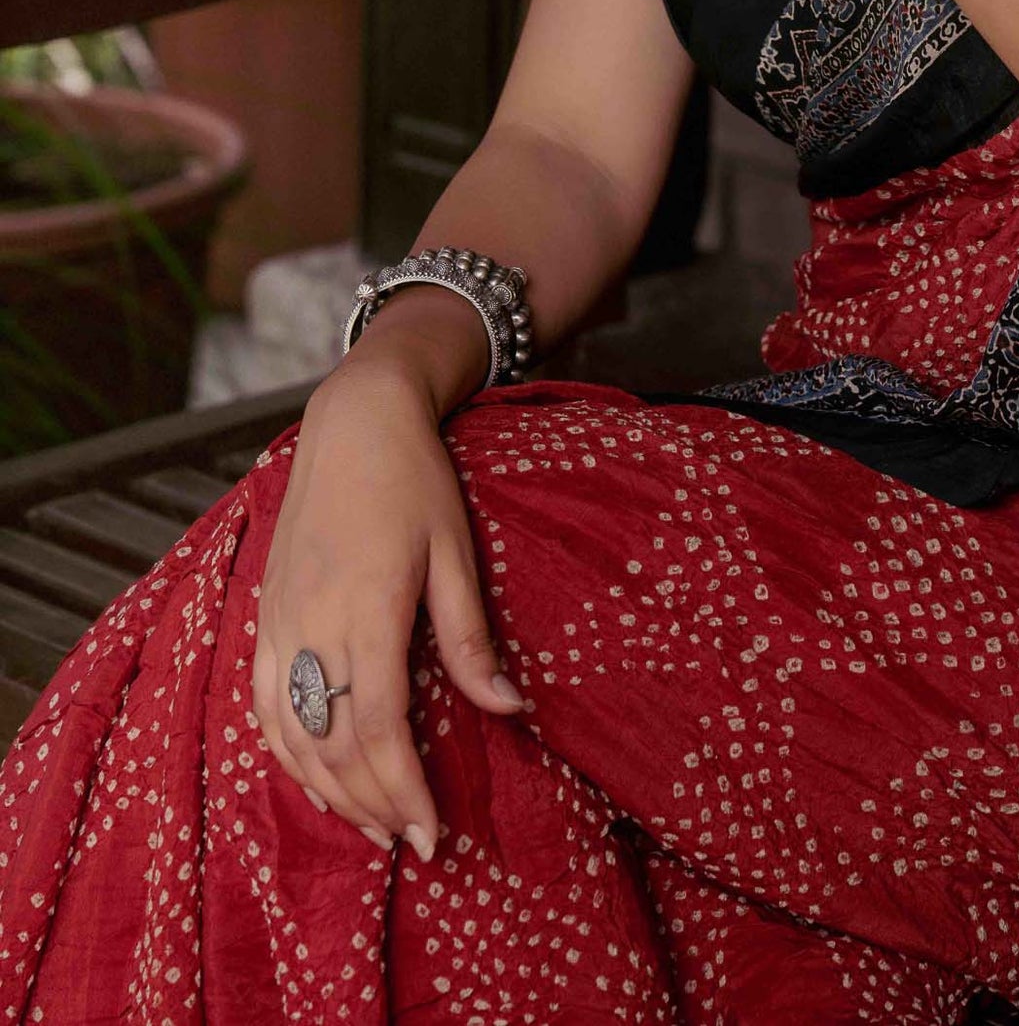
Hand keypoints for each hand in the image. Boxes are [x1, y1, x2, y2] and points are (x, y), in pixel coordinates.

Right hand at [251, 352, 529, 856]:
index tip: (433, 833)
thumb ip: (471, 638)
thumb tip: (510, 709)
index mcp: (368, 609)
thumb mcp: (457, 553)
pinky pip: (262, 705)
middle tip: (415, 841)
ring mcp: (280, 622)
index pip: (379, 728)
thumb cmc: (416, 480)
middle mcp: (314, 625)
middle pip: (335, 745)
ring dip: (332, 790)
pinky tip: (316, 780)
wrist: (354, 422)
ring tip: (375, 824)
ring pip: (293, 735)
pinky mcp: (264, 615)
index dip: (403, 790)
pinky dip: (287, 753)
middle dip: (374, 804)